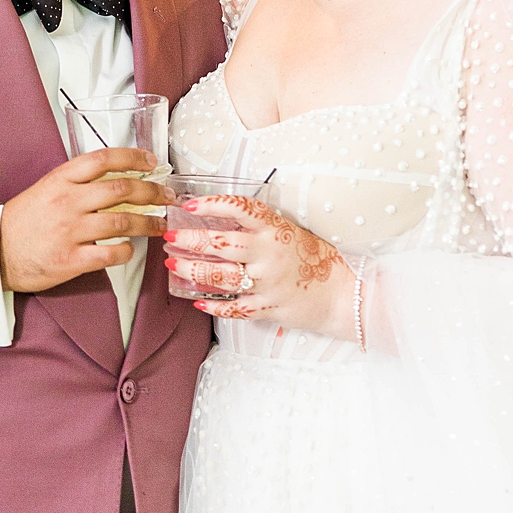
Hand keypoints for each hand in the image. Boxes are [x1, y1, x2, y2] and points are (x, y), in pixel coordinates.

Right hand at [0, 148, 167, 292]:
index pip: (103, 159)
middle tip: (166, 195)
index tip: (152, 161)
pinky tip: (130, 249)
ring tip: (159, 225)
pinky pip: (109, 253)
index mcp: (61, 179)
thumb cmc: (24, 220)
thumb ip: (78, 182)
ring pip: (121, 221)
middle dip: (151, 191)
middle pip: (120, 189)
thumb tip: (118, 178)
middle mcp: (67, 201)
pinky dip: (126, 251)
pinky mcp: (70, 260)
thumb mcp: (47, 188)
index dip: (133, 156)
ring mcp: (69, 231)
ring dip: (147, 223)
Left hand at [163, 195, 356, 335]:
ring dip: (192, 269)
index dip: (212, 205)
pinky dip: (214, 305)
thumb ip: (260, 226)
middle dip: (190, 240)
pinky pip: (235, 307)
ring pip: (221, 276)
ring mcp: (268, 282)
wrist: (342, 293)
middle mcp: (269, 254)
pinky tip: (197, 301)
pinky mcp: (268, 307)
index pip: (239, 209)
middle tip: (170, 236)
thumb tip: (221, 217)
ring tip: (173, 264)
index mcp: (275, 229)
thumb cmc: (314, 257)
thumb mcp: (290, 230)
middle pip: (221, 244)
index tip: (189, 205)